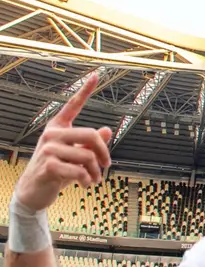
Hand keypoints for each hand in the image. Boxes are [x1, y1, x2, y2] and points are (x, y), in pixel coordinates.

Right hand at [14, 74, 111, 212]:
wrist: (34, 191)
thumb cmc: (56, 170)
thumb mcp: (75, 155)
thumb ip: (89, 143)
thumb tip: (107, 130)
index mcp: (58, 127)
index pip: (73, 105)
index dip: (85, 90)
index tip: (96, 75)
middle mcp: (52, 134)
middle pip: (90, 135)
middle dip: (103, 153)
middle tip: (107, 165)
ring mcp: (48, 149)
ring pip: (87, 156)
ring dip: (96, 172)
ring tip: (94, 179)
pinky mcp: (48, 165)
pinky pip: (80, 171)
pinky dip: (88, 180)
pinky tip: (86, 185)